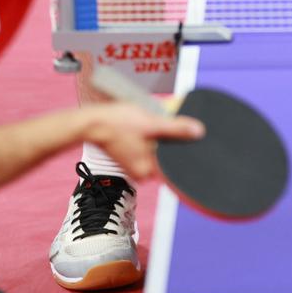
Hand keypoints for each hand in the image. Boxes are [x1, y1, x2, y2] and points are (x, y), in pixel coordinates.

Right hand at [77, 102, 204, 180]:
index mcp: (148, 170)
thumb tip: (199, 132)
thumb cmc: (118, 123)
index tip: (193, 141)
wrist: (92, 121)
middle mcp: (143, 171)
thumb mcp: (151, 124)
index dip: (184, 150)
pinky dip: (149, 135)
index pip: (174, 165)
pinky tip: (145, 124)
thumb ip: (176, 129)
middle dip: (170, 139)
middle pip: (166, 155)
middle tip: (165, 125)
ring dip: (159, 135)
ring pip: (157, 149)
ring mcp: (136, 163)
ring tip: (149, 123)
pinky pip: (147, 145)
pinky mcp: (130, 154)